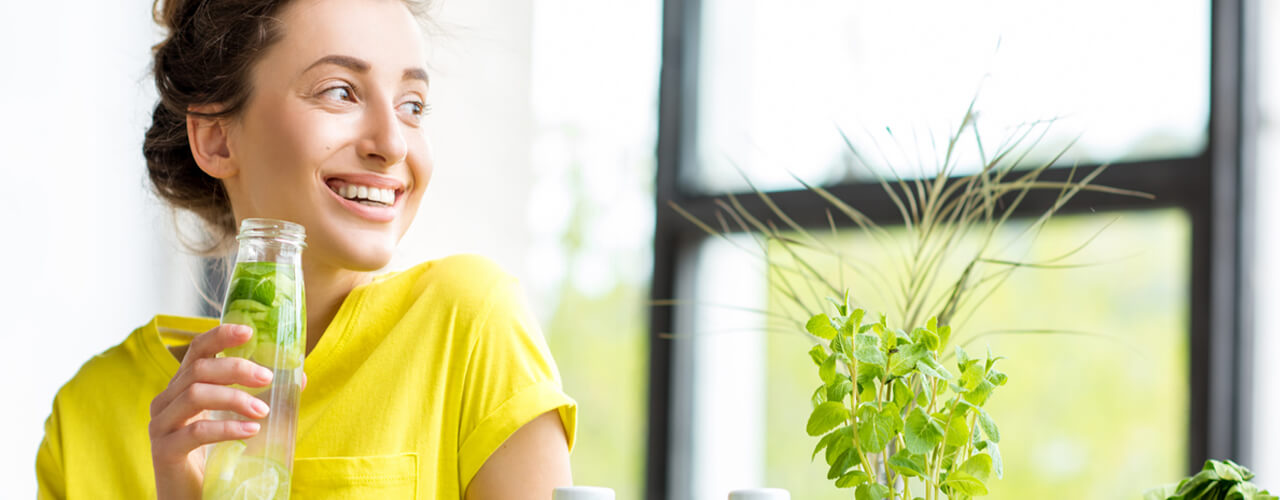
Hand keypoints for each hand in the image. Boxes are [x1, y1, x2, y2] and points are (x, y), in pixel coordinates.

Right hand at [148, 324, 289, 498]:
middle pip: (198, 370)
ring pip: (195, 395)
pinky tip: (249, 431)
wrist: (193, 498)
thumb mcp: (239, 419)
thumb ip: (263, 396)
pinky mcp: (164, 451)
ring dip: (234, 398)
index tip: (248, 331)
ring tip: (263, 411)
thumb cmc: (216, 455)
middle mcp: (166, 401)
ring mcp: (161, 425)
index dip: (220, 336)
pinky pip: (195, 432)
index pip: (197, 350)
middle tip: (268, 378)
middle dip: (237, 369)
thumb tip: (300, 376)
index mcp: (182, 387)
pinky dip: (226, 428)